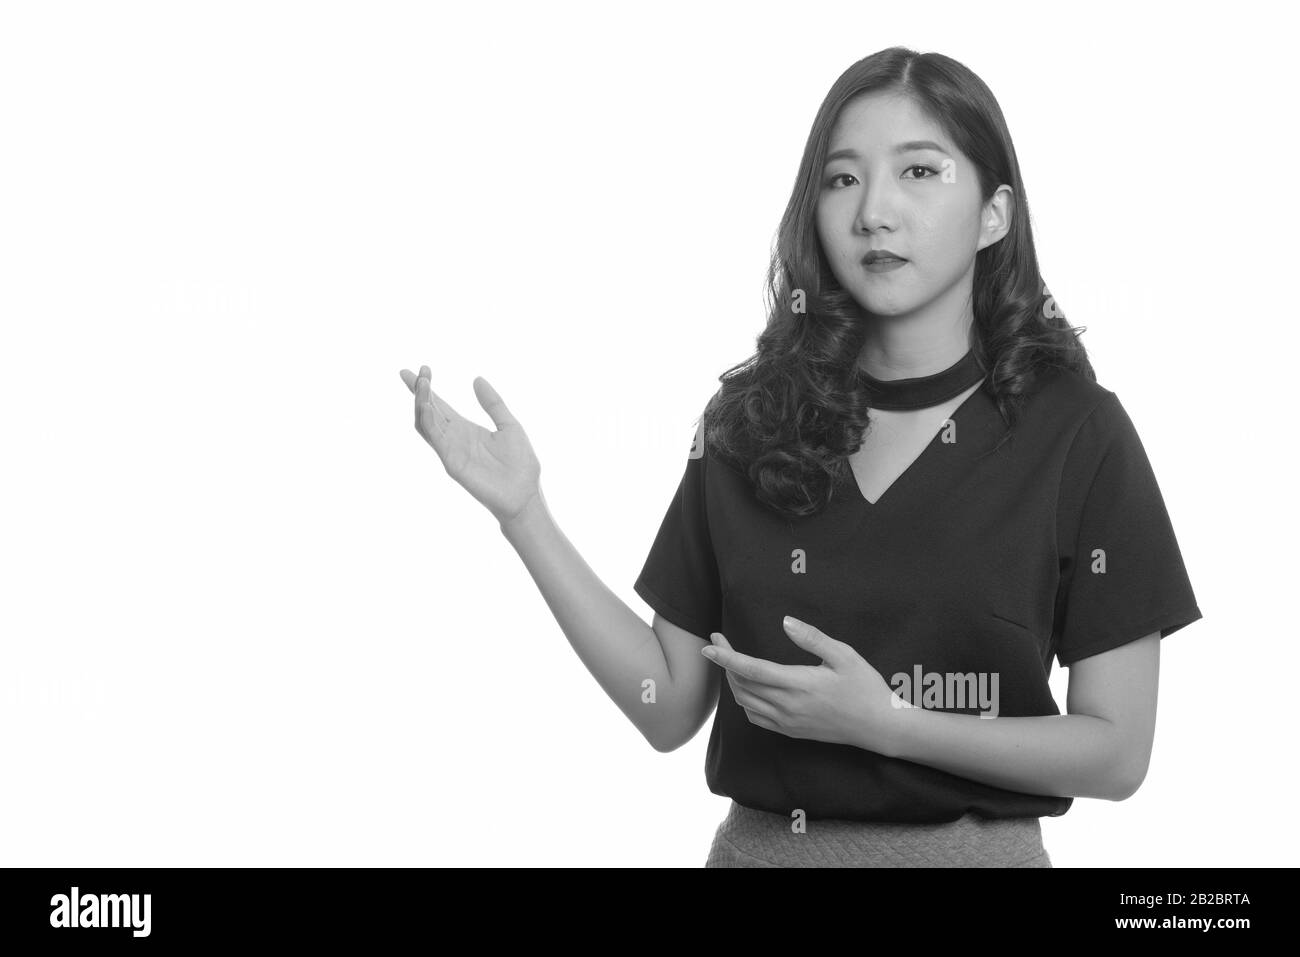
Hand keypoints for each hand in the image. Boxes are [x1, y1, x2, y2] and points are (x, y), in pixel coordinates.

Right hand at [399, 366, 541, 525]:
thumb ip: (493, 403)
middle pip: (426, 411)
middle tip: (413, 371)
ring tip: (421, 382)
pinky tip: (426, 405)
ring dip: (420, 402)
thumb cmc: (520, 465)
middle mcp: (453, 438)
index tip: (416, 370)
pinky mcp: (451, 463)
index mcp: (465, 429)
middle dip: (418, 391)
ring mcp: (450, 451)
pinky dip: (428, 421)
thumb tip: (476, 379)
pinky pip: (435, 439)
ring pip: (425, 423)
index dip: (426, 388)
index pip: (439, 405)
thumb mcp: (509, 425)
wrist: (525, 494)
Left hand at [702, 616, 900, 753]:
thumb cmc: (865, 687)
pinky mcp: (790, 732)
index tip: (709, 644)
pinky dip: (744, 701)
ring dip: (733, 681)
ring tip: (732, 661)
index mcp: (798, 684)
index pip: (750, 669)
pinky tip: (748, 688)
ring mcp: (787, 722)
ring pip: (745, 702)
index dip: (726, 657)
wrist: (878, 726)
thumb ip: (812, 638)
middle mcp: (787, 706)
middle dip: (725, 663)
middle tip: (720, 642)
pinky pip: (756, 718)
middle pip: (741, 685)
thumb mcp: (844, 655)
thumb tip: (785, 621)